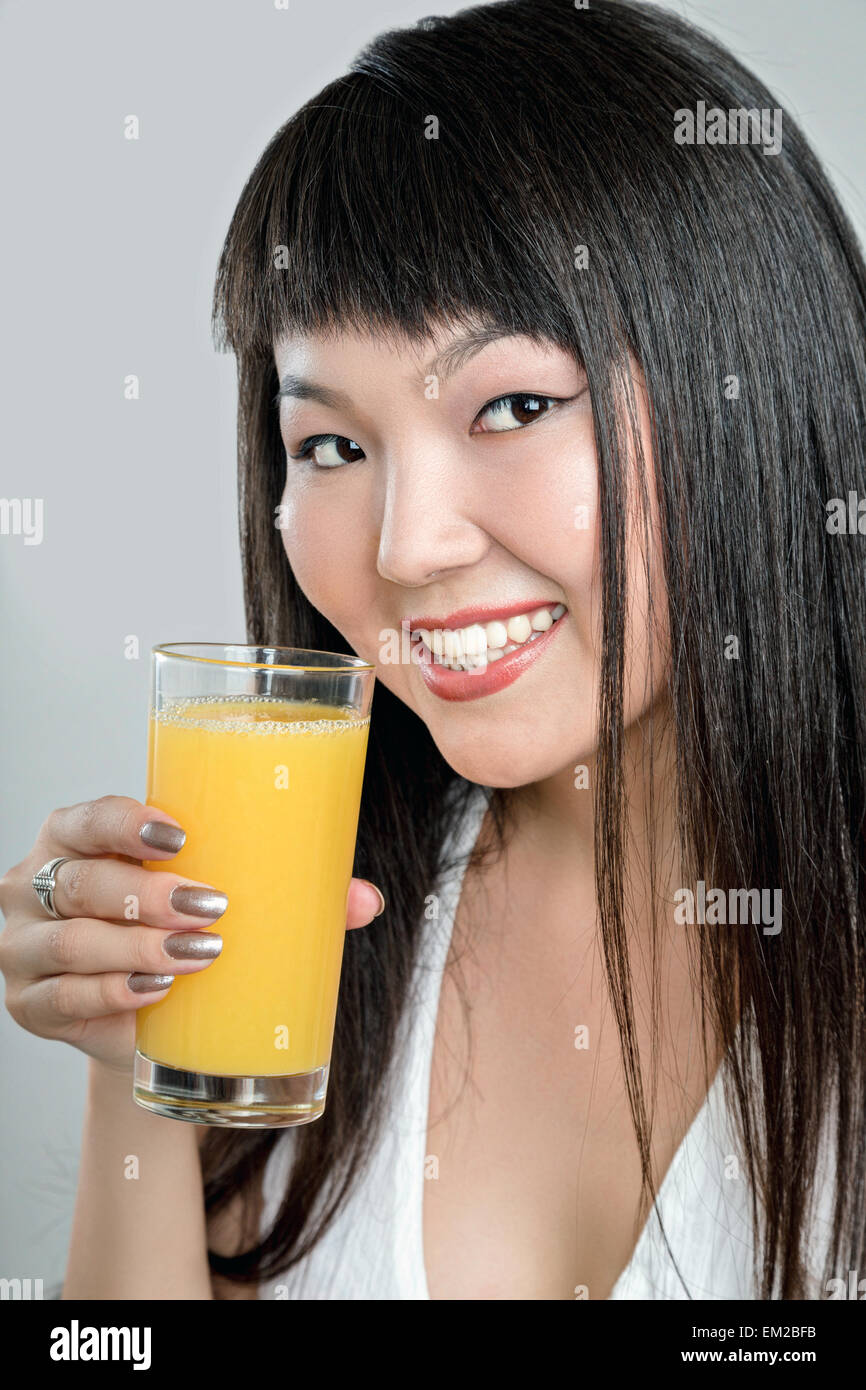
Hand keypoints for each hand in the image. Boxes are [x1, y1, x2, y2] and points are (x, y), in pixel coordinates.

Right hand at [0, 795, 384, 1077]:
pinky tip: (153, 990)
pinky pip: (62, 998)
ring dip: (136, 947)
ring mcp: (24, 947)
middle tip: (209, 906)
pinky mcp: (30, 1005)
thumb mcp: (220, 898)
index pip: (85, 818)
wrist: (151, 1018)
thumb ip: (287, 891)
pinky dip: (110, 994)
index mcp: (75, 838)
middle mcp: (36, 886)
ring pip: (71, 942)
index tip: (179, 834)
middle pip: (79, 882)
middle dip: (145, 894)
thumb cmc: (178, 930)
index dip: (125, 823)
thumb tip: (364, 898)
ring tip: (196, 953)